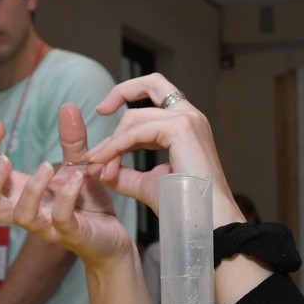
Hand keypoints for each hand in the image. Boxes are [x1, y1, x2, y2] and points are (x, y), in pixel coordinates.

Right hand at [0, 104, 134, 269]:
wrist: (113, 236)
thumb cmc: (88, 205)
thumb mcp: (78, 167)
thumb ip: (72, 140)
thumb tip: (68, 106)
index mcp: (21, 192)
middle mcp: (27, 211)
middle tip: (6, 160)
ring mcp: (47, 226)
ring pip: (21, 216)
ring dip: (32, 188)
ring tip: (47, 167)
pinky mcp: (71, 234)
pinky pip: (60, 219)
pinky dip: (66, 198)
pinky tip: (77, 180)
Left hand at [82, 74, 245, 227]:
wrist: (205, 220)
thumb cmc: (183, 205)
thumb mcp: (147, 184)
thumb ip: (125, 172)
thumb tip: (100, 167)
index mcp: (187, 125)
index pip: (154, 100)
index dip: (127, 107)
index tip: (105, 118)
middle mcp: (190, 116)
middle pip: (152, 83)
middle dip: (121, 92)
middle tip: (100, 110)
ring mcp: (188, 119)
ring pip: (135, 117)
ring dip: (112, 142)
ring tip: (98, 165)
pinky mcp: (181, 129)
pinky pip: (136, 133)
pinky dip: (116, 148)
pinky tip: (105, 164)